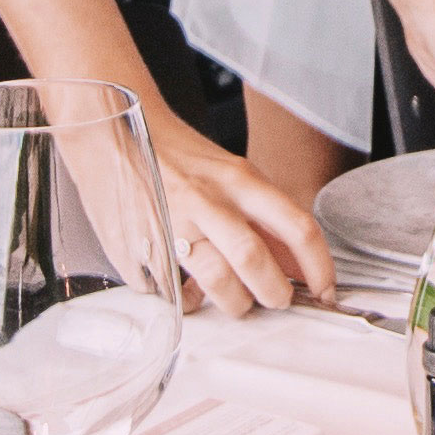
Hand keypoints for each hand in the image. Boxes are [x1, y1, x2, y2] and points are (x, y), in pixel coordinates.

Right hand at [155, 120, 329, 316]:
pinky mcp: (138, 247)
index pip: (296, 226)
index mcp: (238, 179)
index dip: (319, 266)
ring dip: (235, 303)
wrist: (111, 131)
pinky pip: (170, 289)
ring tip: (237, 302)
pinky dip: (185, 298)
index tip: (324, 290)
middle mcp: (207, 200)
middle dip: (275, 293)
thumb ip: (264, 217)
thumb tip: (297, 265)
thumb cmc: (178, 156)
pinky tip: (187, 288)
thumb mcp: (231, 175)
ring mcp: (171, 223)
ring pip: (216, 281)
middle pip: (254, 259)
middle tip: (277, 300)